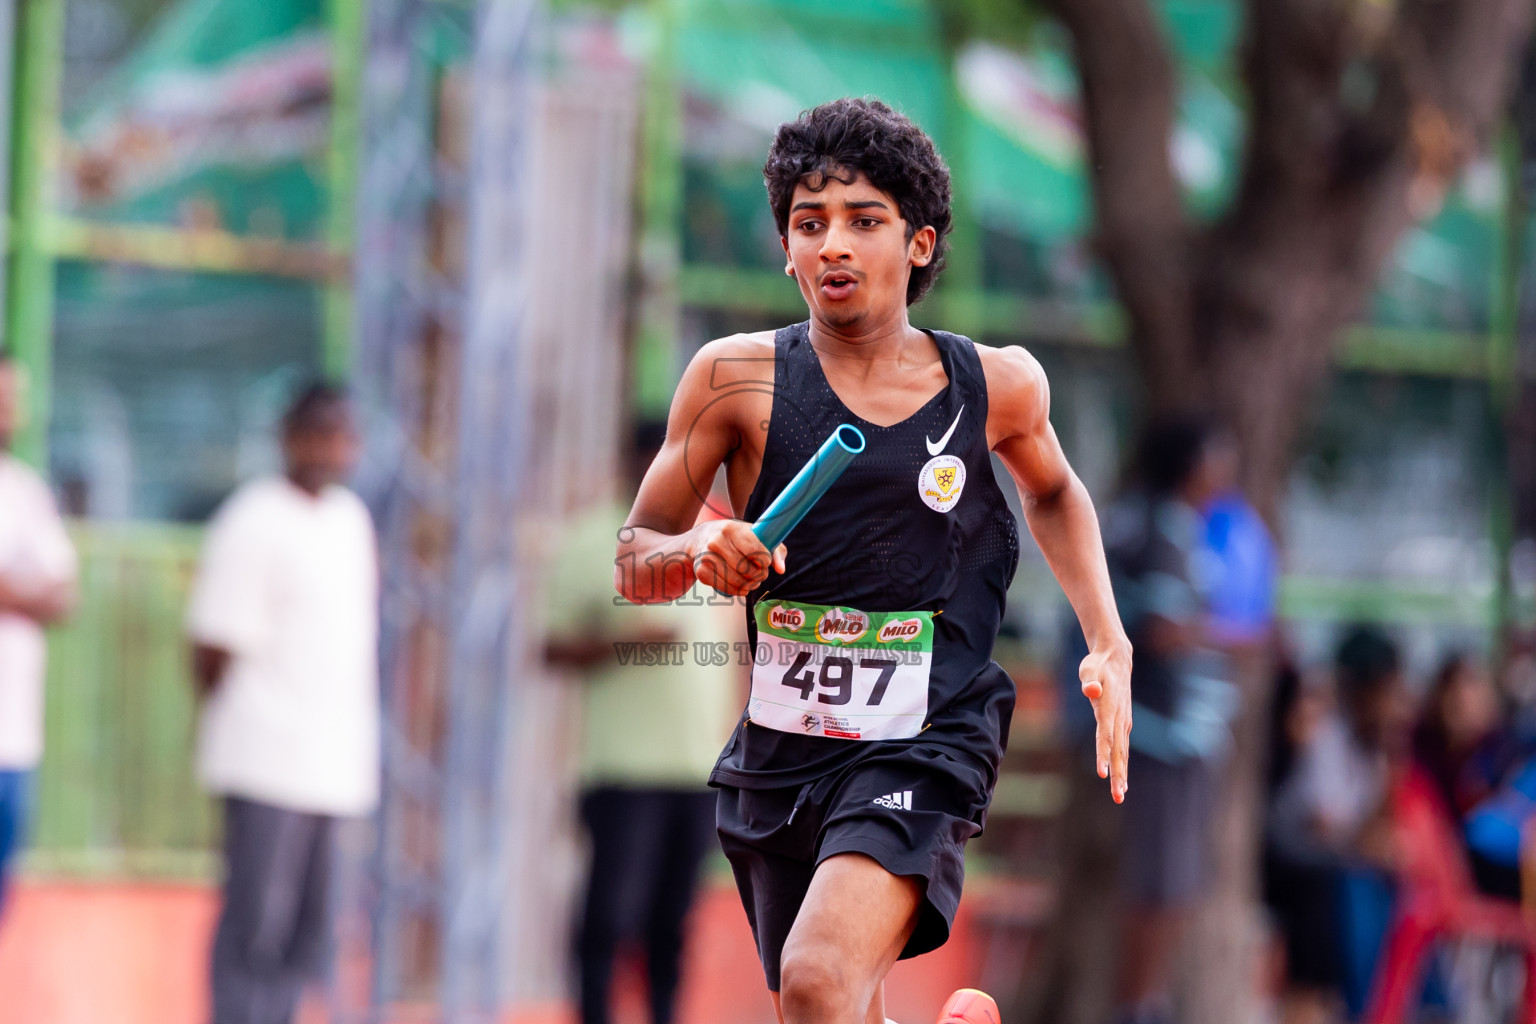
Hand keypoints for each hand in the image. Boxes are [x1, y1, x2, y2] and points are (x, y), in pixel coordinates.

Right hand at [686, 519, 786, 595]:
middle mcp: (717, 541)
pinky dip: (738, 591)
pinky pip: (727, 589)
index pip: (756, 552)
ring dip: (750, 585)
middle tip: (760, 573)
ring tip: (752, 579)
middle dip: (759, 575)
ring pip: (738, 582)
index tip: (766, 561)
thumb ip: (775, 549)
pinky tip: (740, 585)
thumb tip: (781, 569)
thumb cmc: (735, 537)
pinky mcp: (701, 572)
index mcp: (732, 529)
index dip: (766, 561)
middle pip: (748, 570)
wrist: (702, 538)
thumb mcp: (755, 535)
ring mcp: (707, 557)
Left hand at [1079, 640, 1132, 802]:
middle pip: (1118, 750)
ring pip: (1122, 752)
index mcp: (1110, 708)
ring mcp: (1123, 722)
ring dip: (1121, 774)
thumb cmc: (1098, 664)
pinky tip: (1121, 779)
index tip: (1102, 773)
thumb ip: (1089, 679)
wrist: (1118, 659)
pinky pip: (1122, 748)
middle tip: (1117, 796)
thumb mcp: (1090, 668)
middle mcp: (1120, 718)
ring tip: (1120, 795)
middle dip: (1117, 774)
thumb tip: (1090, 690)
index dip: (1104, 754)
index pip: (1106, 735)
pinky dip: (1122, 764)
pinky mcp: (1123, 723)